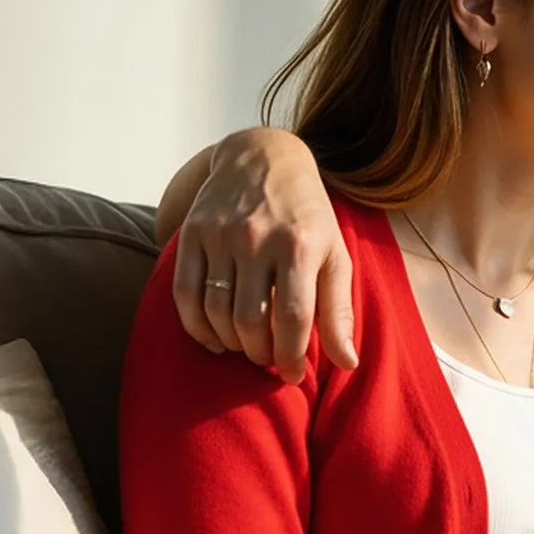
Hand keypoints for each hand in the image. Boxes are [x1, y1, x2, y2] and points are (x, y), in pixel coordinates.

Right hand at [172, 128, 356, 382]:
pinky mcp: (192, 234)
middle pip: (250, 321)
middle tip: (268, 358)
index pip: (293, 318)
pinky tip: (214, 339)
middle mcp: (257, 238)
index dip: (292, 356)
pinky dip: (197, 327)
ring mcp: (220, 235)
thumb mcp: (335, 255)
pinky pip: (185, 294)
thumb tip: (348, 363)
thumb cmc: (307, 217)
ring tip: (246, 347)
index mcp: (300, 245)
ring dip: (230, 343)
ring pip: (215, 312)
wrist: (263, 158)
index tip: (293, 375)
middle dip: (260, 353)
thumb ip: (339, 310)